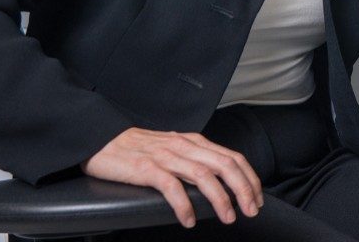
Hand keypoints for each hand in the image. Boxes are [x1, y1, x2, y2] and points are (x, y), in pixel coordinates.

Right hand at [81, 127, 262, 228]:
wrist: (101, 139)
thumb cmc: (138, 148)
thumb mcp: (173, 148)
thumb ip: (195, 159)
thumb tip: (219, 181)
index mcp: (194, 141)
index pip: (232, 157)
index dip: (249, 178)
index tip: (257, 198)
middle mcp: (184, 146)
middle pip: (225, 166)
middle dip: (243, 189)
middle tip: (251, 211)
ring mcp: (166, 156)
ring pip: (203, 176)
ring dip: (220, 199)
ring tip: (228, 217)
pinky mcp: (146, 169)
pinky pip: (171, 187)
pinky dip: (184, 205)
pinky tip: (189, 219)